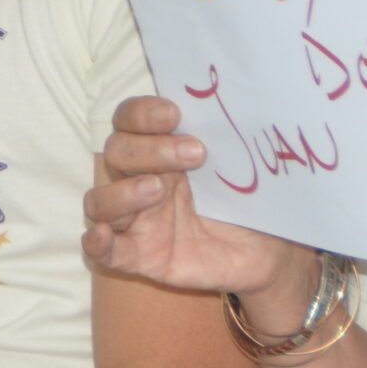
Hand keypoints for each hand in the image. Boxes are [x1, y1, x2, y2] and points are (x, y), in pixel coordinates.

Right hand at [82, 97, 308, 301]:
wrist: (268, 257)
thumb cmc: (253, 203)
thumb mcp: (246, 169)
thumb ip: (232, 142)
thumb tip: (245, 110)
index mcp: (161, 150)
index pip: (129, 120)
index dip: (142, 113)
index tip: (174, 114)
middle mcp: (141, 179)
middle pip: (116, 152)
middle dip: (149, 149)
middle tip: (195, 153)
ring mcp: (136, 220)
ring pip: (99, 200)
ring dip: (122, 192)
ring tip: (157, 190)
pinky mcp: (138, 256)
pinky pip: (106, 251)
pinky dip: (97, 242)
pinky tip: (103, 235)